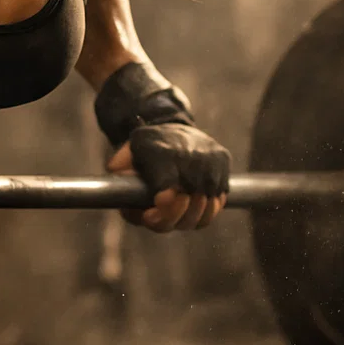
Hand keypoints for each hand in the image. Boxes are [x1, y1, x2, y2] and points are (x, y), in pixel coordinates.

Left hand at [105, 123, 229, 232]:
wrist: (175, 126)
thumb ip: (119, 172)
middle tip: (156, 217)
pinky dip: (205, 212)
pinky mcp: (223, 163)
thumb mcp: (127, 153)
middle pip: (186, 205)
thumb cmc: (147, 147)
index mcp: (162, 154)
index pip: (168, 189)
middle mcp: (190, 156)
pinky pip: (218, 203)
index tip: (150, 214)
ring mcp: (210, 160)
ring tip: (174, 214)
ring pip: (205, 209)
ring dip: (187, 218)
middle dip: (170, 218)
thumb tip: (120, 187)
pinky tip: (190, 207)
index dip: (163, 210)